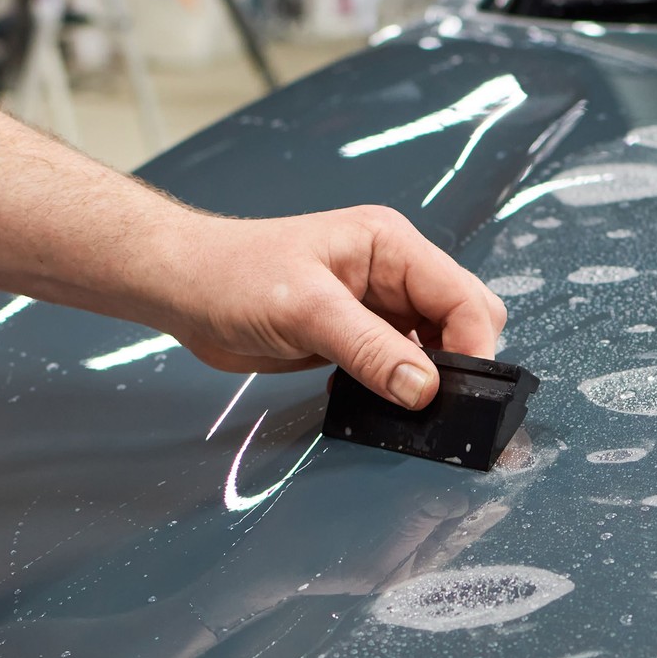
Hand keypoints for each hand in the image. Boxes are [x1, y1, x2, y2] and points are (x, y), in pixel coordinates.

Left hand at [163, 206, 507, 409]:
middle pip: (461, 320)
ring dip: (429, 380)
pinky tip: (375, 402)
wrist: (182, 287)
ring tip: (409, 412)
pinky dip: (399, 388)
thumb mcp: (306, 311)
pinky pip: (400, 365)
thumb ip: (370, 349)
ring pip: (435, 347)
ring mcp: (376, 305)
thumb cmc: (233, 277)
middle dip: (460, 363)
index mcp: (391, 246)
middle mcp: (393, 272)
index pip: (463, 296)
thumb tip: (425, 390)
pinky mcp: (356, 335)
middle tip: (438, 407)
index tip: (464, 395)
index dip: (474, 346)